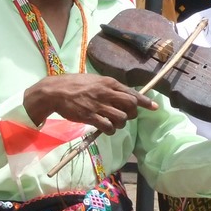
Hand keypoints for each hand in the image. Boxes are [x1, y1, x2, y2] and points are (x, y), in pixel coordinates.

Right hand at [23, 74, 157, 134]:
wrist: (55, 91)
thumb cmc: (75, 84)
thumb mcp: (95, 80)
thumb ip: (109, 87)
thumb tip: (122, 94)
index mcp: (109, 82)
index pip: (132, 93)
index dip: (145, 102)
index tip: (155, 107)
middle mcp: (106, 93)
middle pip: (131, 106)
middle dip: (131, 114)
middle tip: (125, 116)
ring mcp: (99, 105)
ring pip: (121, 118)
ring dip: (120, 123)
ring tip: (113, 122)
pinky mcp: (90, 116)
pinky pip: (108, 127)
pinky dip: (110, 130)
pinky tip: (106, 128)